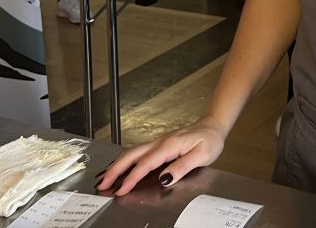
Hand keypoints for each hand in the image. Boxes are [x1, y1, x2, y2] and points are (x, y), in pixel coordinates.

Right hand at [96, 116, 226, 195]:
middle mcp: (160, 142)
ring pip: (132, 152)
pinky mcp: (159, 144)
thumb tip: (165, 178)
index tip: (121, 190)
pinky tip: (121, 166)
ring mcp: (159, 142)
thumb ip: (182, 166)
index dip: (131, 179)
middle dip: (115, 170)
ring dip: (117, 164)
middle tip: (102, 184)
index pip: (145, 164)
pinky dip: (126, 160)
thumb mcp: (202, 155)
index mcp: (169, 146)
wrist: (213, 125)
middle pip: (131, 155)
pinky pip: (138, 152)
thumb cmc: (210, 140)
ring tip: (106, 177)